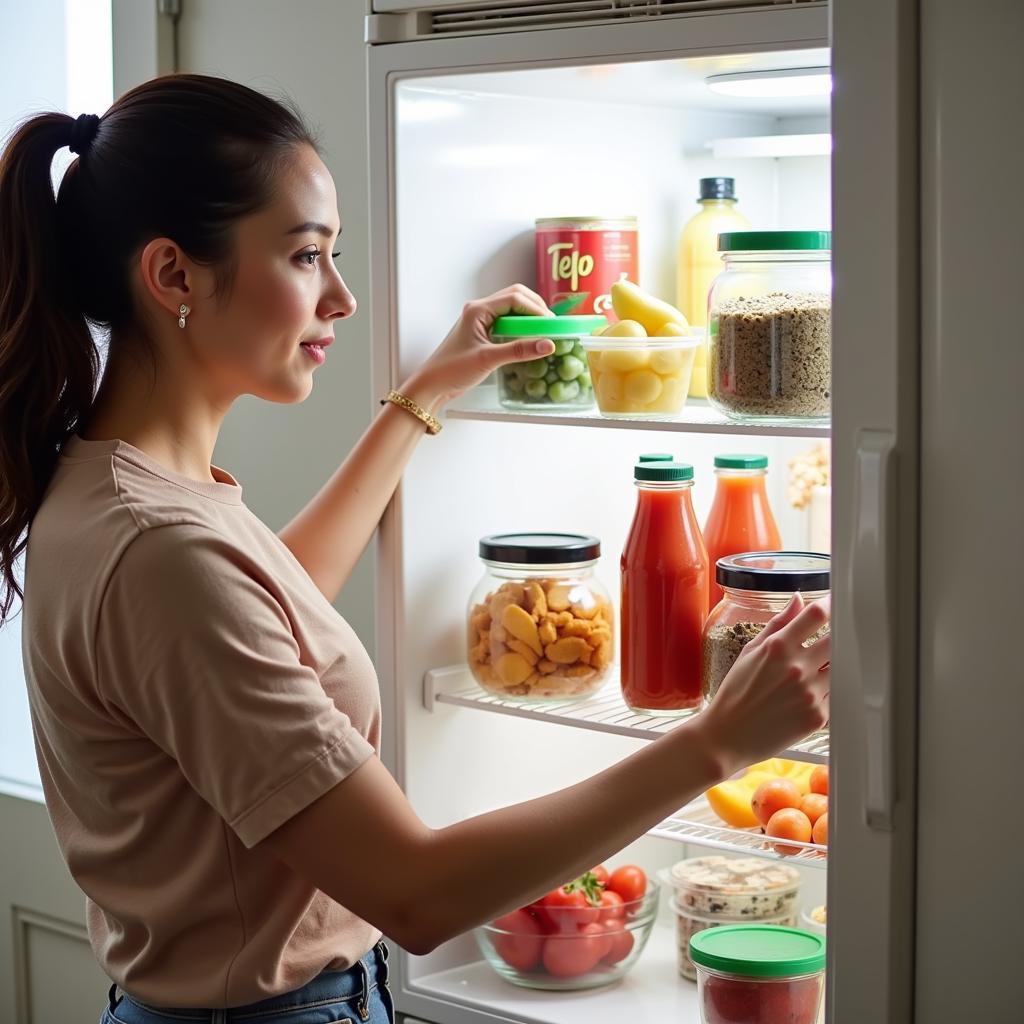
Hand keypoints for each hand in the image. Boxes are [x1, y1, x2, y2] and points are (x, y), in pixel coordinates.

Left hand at [400, 284, 555, 409]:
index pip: (515, 297)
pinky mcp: (483, 332)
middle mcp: (480, 310)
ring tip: (544, 332)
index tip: (552, 324)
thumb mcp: (488, 359)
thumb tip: (547, 344)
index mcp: (478, 310)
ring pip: (513, 309)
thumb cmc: (452, 370)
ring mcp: (481, 320)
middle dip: (536, 309)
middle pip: (516, 297)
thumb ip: (519, 350)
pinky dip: (522, 328)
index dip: (536, 309)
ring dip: (529, 317)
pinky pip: (508, 322)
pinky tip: (529, 340)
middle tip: (551, 326)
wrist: (432, 385)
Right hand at [700, 594, 830, 774]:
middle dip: (838, 635)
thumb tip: (798, 600)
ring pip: (840, 668)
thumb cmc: (735, 692)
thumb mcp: (749, 651)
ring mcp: (810, 694)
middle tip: (834, 636)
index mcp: (777, 648)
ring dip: (833, 665)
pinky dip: (828, 691)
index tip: (836, 601)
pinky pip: (835, 695)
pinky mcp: (818, 717)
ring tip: (817, 670)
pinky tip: (808, 694)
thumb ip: (778, 624)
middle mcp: (797, 669)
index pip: (816, 615)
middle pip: (837, 640)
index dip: (831, 603)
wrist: (728, 736)